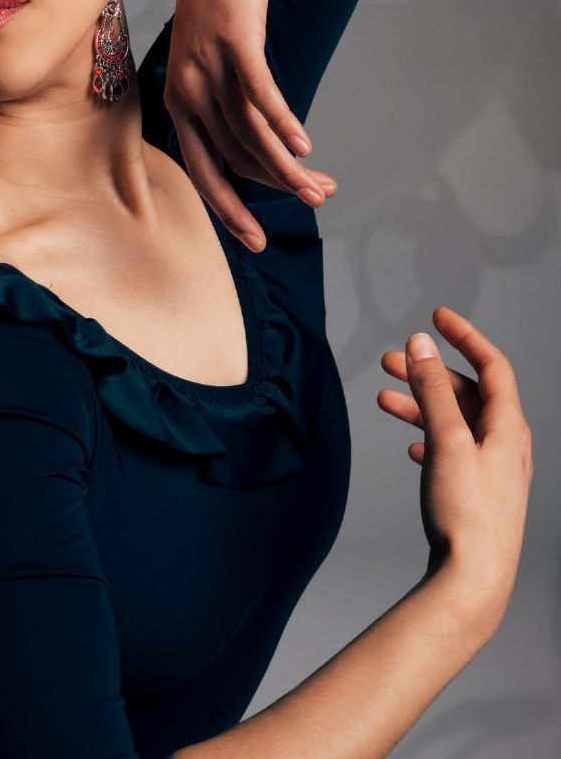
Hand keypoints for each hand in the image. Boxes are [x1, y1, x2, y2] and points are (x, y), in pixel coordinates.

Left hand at [166, 0, 337, 251]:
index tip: (255, 242)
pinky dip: (283, 124)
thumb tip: (261, 147)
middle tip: (315, 200)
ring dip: (287, 165)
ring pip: (251, 134)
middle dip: (274, 187)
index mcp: (179, 105)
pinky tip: (305, 146)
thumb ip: (229, 105)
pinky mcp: (236, 43)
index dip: (230, 209)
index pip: (204, 171)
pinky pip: (260, 95)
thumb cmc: (218, 13)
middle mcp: (187, 92)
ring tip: (319, 186)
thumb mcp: (214, 65)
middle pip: (234, 159)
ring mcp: (209, 68)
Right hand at [375, 305, 532, 631]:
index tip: (437, 315)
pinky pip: (453, 451)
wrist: (474, 577)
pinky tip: (411, 448)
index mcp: (507, 428)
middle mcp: (506, 446)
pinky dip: (430, 438)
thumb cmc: (466, 512)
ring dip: (421, 405)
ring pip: (456, 423)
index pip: (492, 367)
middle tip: (390, 361)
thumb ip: (432, 390)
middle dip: (429, 373)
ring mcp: (492, 470)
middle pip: (468, 394)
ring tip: (383, 400)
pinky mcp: (477, 493)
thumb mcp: (447, 441)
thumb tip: (421, 344)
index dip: (466, 337)